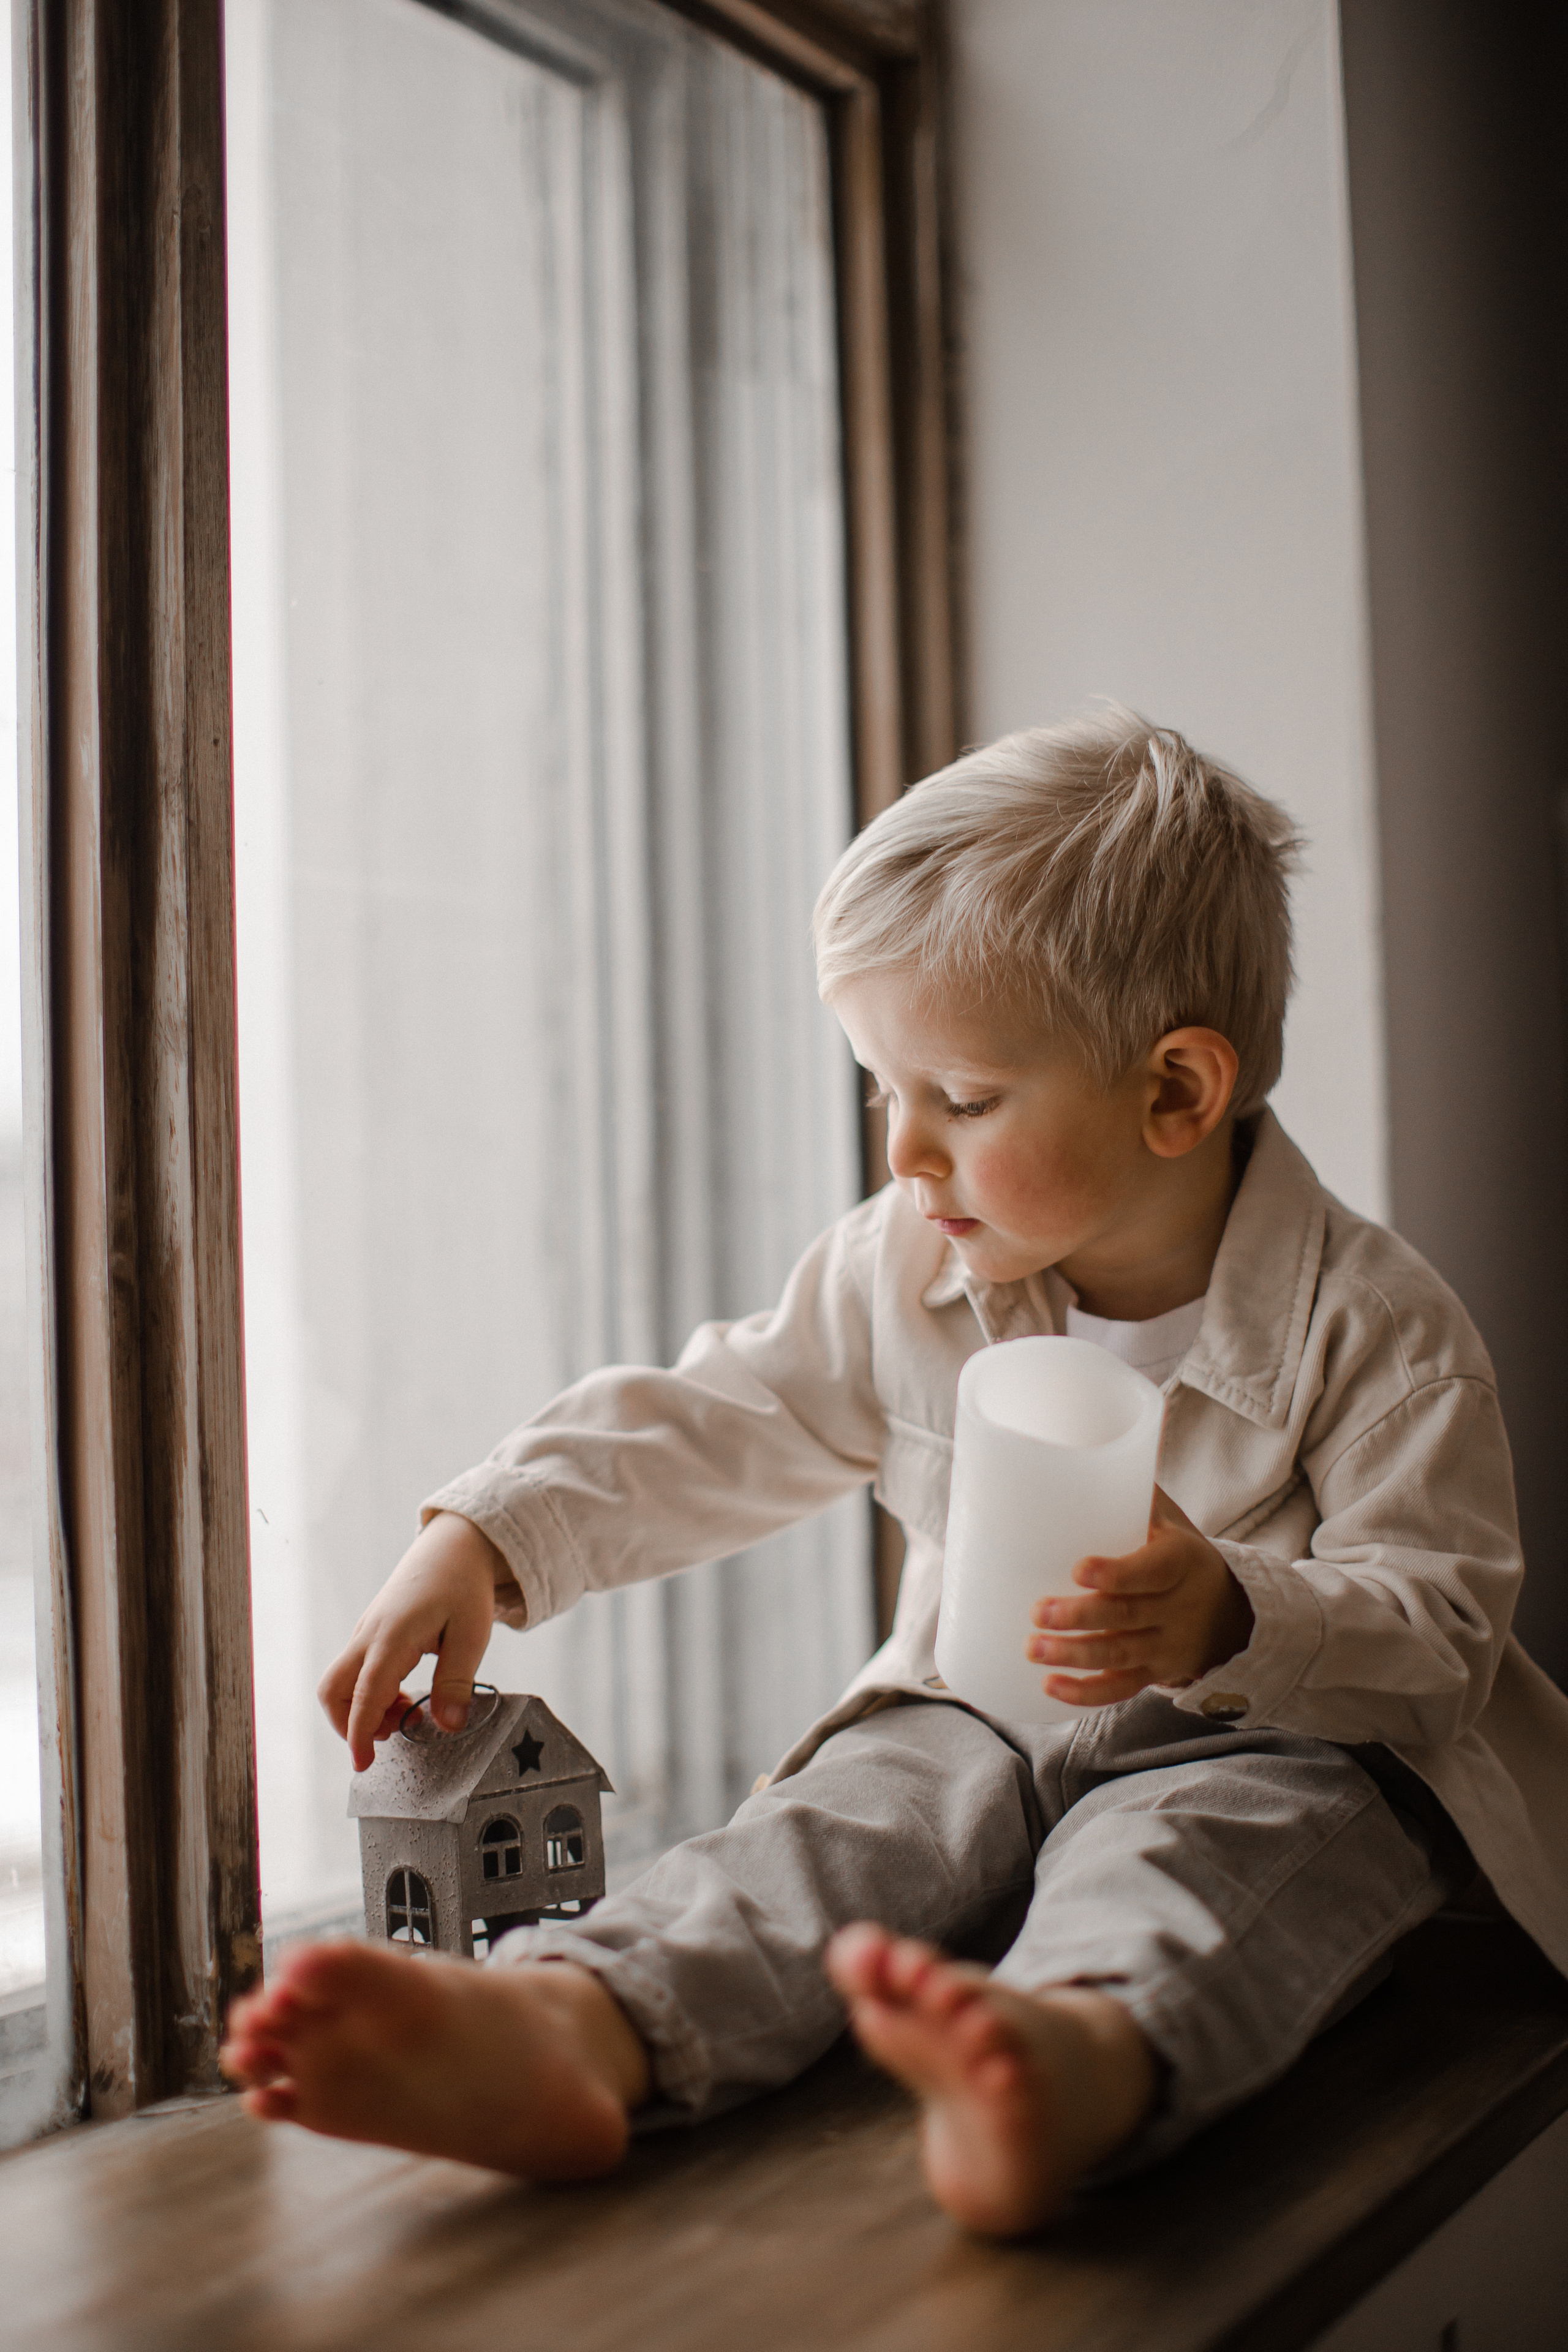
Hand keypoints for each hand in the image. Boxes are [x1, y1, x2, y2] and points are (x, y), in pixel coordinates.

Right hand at [317, 1511, 514, 1769]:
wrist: (454, 1545)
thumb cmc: (464, 1586)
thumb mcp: (473, 1634)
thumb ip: (457, 1681)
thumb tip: (447, 1727)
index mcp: (393, 1636)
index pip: (366, 1695)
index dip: (360, 1733)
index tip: (363, 1764)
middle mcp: (369, 1635)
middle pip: (333, 1690)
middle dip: (351, 1724)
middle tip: (396, 1732)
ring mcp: (365, 1633)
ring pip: (341, 1682)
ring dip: (365, 1708)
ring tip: (408, 1710)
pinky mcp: (370, 1633)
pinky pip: (356, 1671)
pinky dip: (371, 1693)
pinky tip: (405, 1693)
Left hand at [1025, 1485, 1253, 1706]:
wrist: (1231, 1610)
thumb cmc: (1178, 1550)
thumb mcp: (1170, 1520)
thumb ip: (1133, 1491)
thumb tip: (1084, 1440)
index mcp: (1182, 1562)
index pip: (1154, 1571)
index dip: (1118, 1574)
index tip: (1079, 1569)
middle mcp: (1178, 1608)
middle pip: (1129, 1616)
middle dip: (1082, 1617)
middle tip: (1037, 1612)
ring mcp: (1166, 1645)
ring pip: (1120, 1656)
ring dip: (1075, 1655)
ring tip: (1032, 1649)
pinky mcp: (1154, 1673)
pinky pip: (1121, 1689)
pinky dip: (1086, 1694)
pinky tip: (1050, 1688)